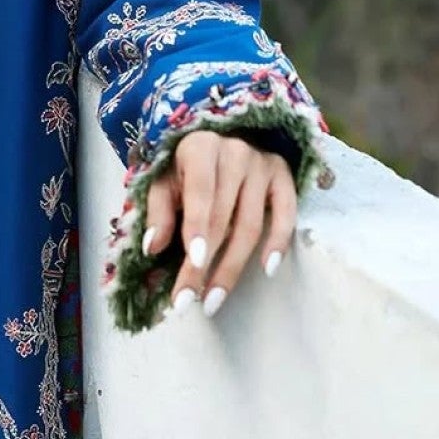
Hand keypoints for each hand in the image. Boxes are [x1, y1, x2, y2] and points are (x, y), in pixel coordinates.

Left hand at [141, 130, 295, 316]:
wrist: (220, 139)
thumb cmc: (185, 166)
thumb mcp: (163, 179)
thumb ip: (158, 210)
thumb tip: (152, 247)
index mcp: (201, 147)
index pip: (200, 193)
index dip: (197, 229)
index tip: (193, 264)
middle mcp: (236, 152)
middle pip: (224, 218)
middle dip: (206, 263)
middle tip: (189, 299)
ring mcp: (263, 163)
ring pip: (251, 224)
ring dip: (233, 267)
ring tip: (214, 299)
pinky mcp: (283, 175)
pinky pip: (286, 214)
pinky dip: (278, 243)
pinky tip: (267, 269)